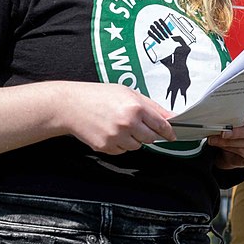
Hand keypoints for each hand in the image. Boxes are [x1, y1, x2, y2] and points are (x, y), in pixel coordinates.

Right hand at [60, 82, 175, 153]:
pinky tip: (110, 132)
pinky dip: (120, 144)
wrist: (70, 105)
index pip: (161, 125)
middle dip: (148, 133)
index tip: (172, 135)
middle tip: (137, 124)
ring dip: (133, 139)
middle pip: (151, 138)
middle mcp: (128, 123)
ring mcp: (116, 136)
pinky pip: (122, 151)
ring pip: (137, 146)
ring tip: (119, 126)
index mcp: (136, 108)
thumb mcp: (129, 93)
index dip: (168, 132)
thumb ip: (152, 106)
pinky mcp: (105, 147)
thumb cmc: (99, 96)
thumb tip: (170, 117)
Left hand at [208, 101, 243, 168]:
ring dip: (230, 141)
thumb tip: (218, 116)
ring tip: (215, 139)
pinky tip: (222, 146)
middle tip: (223, 132)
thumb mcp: (237, 118)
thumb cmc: (237, 127)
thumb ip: (234, 115)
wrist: (234, 149)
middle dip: (239, 131)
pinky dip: (231, 149)